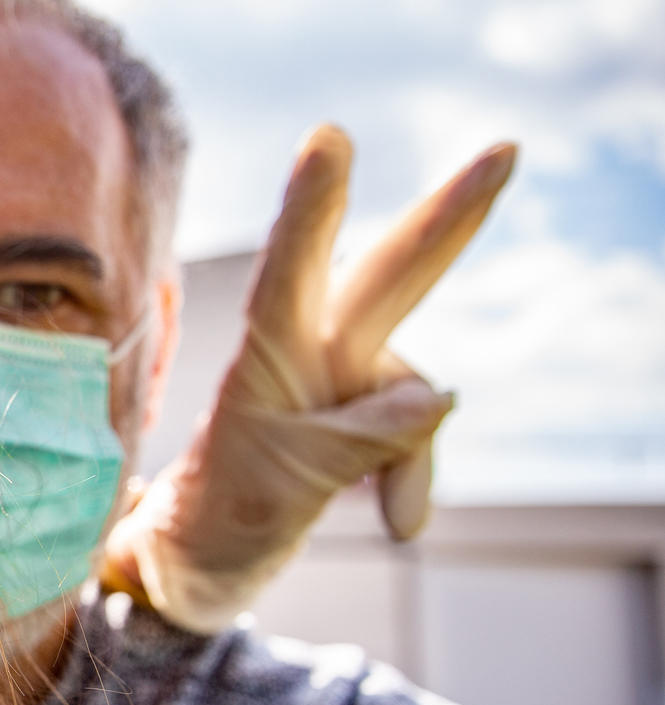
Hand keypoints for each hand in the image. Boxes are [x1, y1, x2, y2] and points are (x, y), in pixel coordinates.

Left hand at [106, 128, 515, 632]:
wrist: (206, 561)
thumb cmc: (222, 514)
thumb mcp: (278, 487)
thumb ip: (359, 439)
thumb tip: (441, 395)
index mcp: (266, 355)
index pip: (290, 273)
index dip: (313, 210)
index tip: (328, 140)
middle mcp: (312, 352)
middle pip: (387, 276)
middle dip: (448, 218)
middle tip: (503, 152)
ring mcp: (344, 380)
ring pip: (411, 384)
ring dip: (412, 452)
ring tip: (393, 516)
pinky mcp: (368, 415)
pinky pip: (415, 439)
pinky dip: (411, 482)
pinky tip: (400, 524)